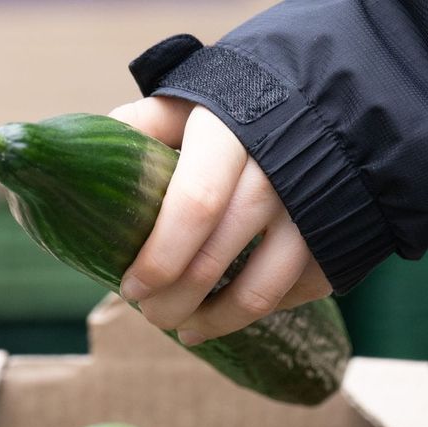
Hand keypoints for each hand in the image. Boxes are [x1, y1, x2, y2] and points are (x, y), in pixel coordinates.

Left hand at [108, 96, 332, 345]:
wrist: (337, 95)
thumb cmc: (245, 105)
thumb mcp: (194, 98)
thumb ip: (144, 124)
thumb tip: (87, 159)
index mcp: (230, 134)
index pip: (193, 206)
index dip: (159, 257)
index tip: (131, 288)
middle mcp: (277, 172)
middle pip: (215, 259)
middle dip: (173, 301)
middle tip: (150, 315)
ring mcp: (314, 209)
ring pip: (259, 291)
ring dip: (215, 320)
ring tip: (186, 329)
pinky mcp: (340, 237)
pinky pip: (297, 292)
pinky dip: (259, 312)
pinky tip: (230, 316)